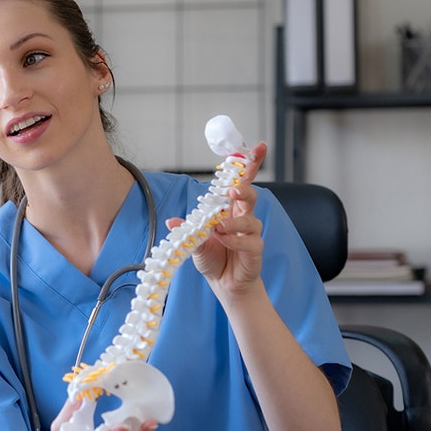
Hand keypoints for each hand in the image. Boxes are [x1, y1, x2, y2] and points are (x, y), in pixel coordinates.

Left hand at [178, 141, 265, 297]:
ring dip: (234, 221)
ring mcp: (251, 233)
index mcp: (229, 209)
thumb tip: (172, 221)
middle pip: (251, 194)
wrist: (224, 283)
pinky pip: (250, 241)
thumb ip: (187, 229)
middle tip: (232, 191)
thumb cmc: (212, 257)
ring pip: (251, 219)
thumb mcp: (194, 241)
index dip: (249, 165)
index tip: (258, 147)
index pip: (241, 182)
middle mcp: (242, 217)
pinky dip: (234, 239)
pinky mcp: (255, 250)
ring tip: (218, 228)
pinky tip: (223, 239)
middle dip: (244, 188)